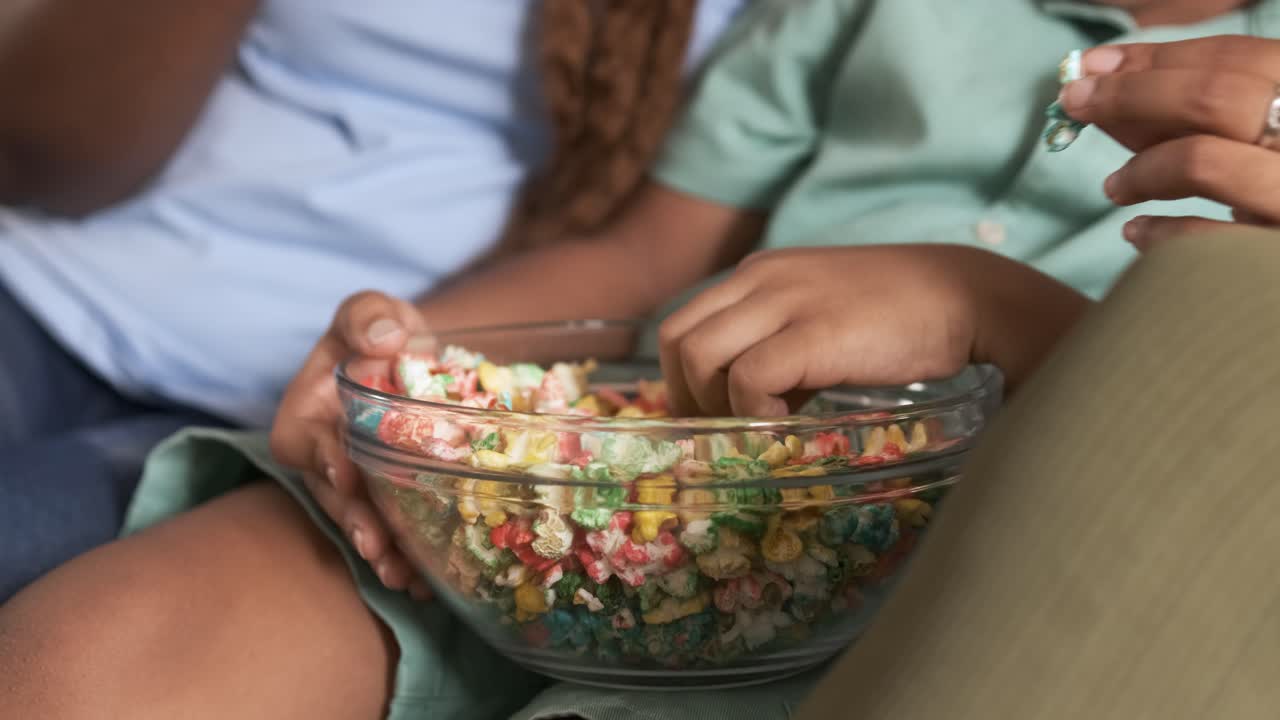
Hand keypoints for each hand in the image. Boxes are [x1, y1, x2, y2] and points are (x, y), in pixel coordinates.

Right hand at [270, 291, 433, 598]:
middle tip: (377, 547)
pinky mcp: (384, 501)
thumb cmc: (384, 333)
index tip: (346, 476)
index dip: (323, 459)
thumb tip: (382, 343)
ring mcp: (354, 484)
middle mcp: (325, 455)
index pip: (304, 440)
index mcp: (308, 411)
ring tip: (404, 578)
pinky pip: (390, 532)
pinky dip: (408, 557)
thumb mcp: (373, 312)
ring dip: (380, 551)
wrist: (416, 362)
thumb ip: (369, 316)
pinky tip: (430, 581)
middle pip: (332, 494)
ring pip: (360, 521)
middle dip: (354, 521)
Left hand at [658, 245, 1088, 417]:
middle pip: (676, 340)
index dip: (682, 378)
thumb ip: (779, 345)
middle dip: (686, 395)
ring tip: (761, 427)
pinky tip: (792, 421)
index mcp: (758, 273)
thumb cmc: (900, 314)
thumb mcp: (822, 316)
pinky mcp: (814, 334)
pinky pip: (749, 380)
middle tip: (723, 431)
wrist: (967, 295)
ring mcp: (785, 303)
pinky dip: (755, 413)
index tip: (707, 416)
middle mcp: (760, 280)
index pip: (681, 323)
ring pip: (699, 358)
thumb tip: (747, 401)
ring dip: (717, 405)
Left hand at [1058, 36, 1279, 249]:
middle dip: (1131, 93)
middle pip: (1215, 97)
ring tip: (1114, 187)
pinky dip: (1159, 235)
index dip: (1159, 57)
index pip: (1241, 60)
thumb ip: (1199, 114)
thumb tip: (1111, 83)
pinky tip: (1136, 233)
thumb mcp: (1260, 142)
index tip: (1093, 63)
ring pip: (1202, 161)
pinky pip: (1203, 242)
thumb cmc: (1275, 198)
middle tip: (1075, 100)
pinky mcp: (1275, 266)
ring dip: (1141, 167)